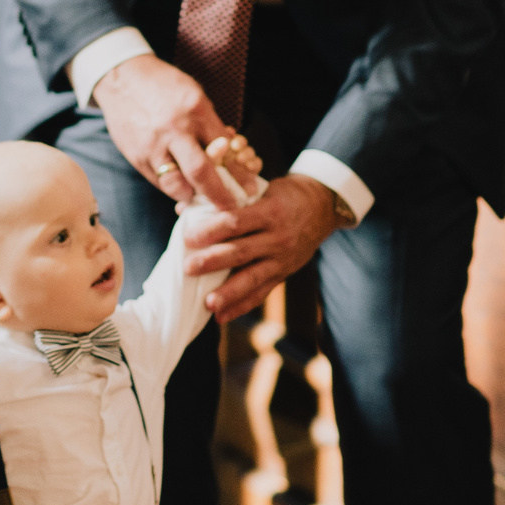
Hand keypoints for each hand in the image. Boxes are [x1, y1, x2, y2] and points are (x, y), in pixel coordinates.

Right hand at [95, 53, 245, 209]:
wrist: (122, 79)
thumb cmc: (164, 86)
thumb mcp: (195, 97)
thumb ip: (211, 126)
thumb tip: (230, 154)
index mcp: (194, 110)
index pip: (223, 149)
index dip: (239, 173)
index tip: (251, 188)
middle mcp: (173, 130)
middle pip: (200, 172)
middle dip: (218, 195)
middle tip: (231, 207)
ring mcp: (151, 145)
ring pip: (175, 185)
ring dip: (192, 196)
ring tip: (201, 198)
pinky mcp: (136, 156)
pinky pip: (158, 182)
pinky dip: (172, 188)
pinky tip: (180, 187)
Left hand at [179, 173, 338, 322]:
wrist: (322, 206)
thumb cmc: (282, 194)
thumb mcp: (259, 188)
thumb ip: (225, 199)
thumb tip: (182, 209)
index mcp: (270, 212)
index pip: (235, 222)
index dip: (210, 230)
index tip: (187, 237)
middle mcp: (278, 237)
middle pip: (241, 252)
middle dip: (212, 262)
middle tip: (187, 268)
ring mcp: (283, 259)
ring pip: (252, 278)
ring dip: (228, 293)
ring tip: (208, 303)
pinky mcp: (284, 274)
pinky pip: (262, 293)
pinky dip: (241, 306)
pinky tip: (222, 316)